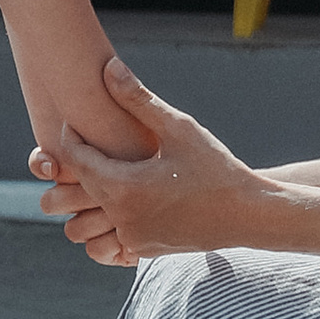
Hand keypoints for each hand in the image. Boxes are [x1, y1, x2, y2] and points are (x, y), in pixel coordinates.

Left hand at [46, 59, 262, 267]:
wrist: (248, 214)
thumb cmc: (215, 167)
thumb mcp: (179, 128)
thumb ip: (138, 99)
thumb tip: (109, 67)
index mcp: (124, 187)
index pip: (75, 159)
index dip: (71, 136)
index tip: (77, 122)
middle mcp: (122, 218)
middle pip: (78, 190)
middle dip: (78, 166)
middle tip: (91, 143)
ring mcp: (132, 239)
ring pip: (87, 222)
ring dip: (90, 199)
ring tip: (108, 175)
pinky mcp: (143, 252)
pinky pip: (108, 240)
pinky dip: (110, 220)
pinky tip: (127, 199)